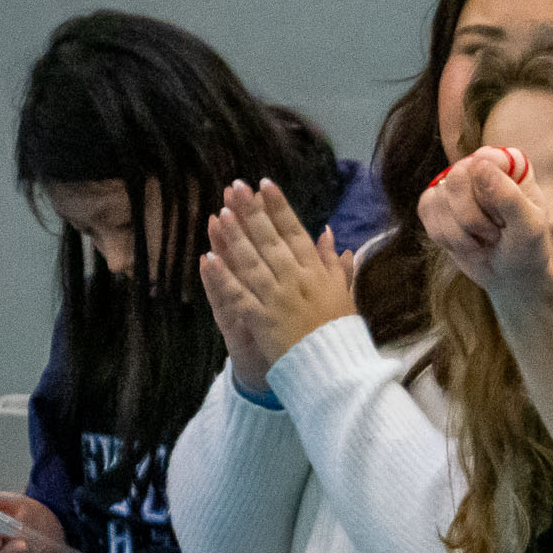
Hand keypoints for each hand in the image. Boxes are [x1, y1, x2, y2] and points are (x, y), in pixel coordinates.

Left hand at [200, 179, 358, 389]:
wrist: (333, 368)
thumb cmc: (339, 331)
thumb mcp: (344, 293)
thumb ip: (335, 263)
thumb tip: (329, 233)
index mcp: (316, 272)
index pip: (295, 232)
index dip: (279, 207)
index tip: (264, 184)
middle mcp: (296, 280)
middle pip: (270, 240)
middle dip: (252, 212)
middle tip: (235, 187)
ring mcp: (277, 298)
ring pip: (251, 262)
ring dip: (234, 237)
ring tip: (220, 212)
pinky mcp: (261, 319)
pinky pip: (238, 295)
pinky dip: (222, 277)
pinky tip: (208, 258)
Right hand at [418, 148, 552, 302]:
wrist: (510, 276)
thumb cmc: (526, 249)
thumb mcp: (528, 227)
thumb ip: (508, 196)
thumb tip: (478, 165)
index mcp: (510, 165)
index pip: (485, 160)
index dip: (491, 195)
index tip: (506, 220)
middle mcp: (480, 167)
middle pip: (456, 177)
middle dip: (472, 218)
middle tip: (494, 233)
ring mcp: (456, 184)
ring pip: (439, 197)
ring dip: (460, 233)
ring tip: (482, 241)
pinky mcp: (437, 202)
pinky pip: (426, 209)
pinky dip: (445, 236)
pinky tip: (465, 243)